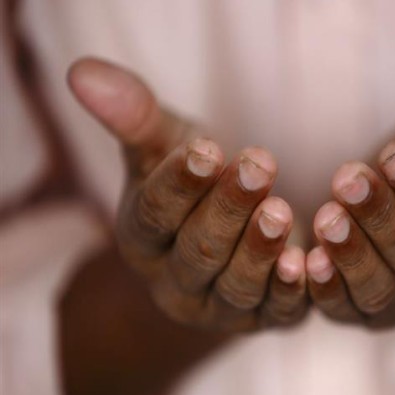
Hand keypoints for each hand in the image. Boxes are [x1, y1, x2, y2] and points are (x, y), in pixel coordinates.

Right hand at [68, 58, 307, 330]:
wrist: (231, 235)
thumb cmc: (196, 184)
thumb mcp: (165, 148)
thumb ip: (133, 117)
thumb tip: (81, 71)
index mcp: (144, 239)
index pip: (154, 215)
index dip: (179, 184)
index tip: (207, 150)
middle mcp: (176, 281)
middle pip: (198, 251)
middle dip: (228, 208)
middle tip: (259, 166)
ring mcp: (220, 307)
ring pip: (235, 285)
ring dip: (259, 248)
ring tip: (280, 210)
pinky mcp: (264, 316)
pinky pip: (276, 310)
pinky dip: (290, 290)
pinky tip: (307, 261)